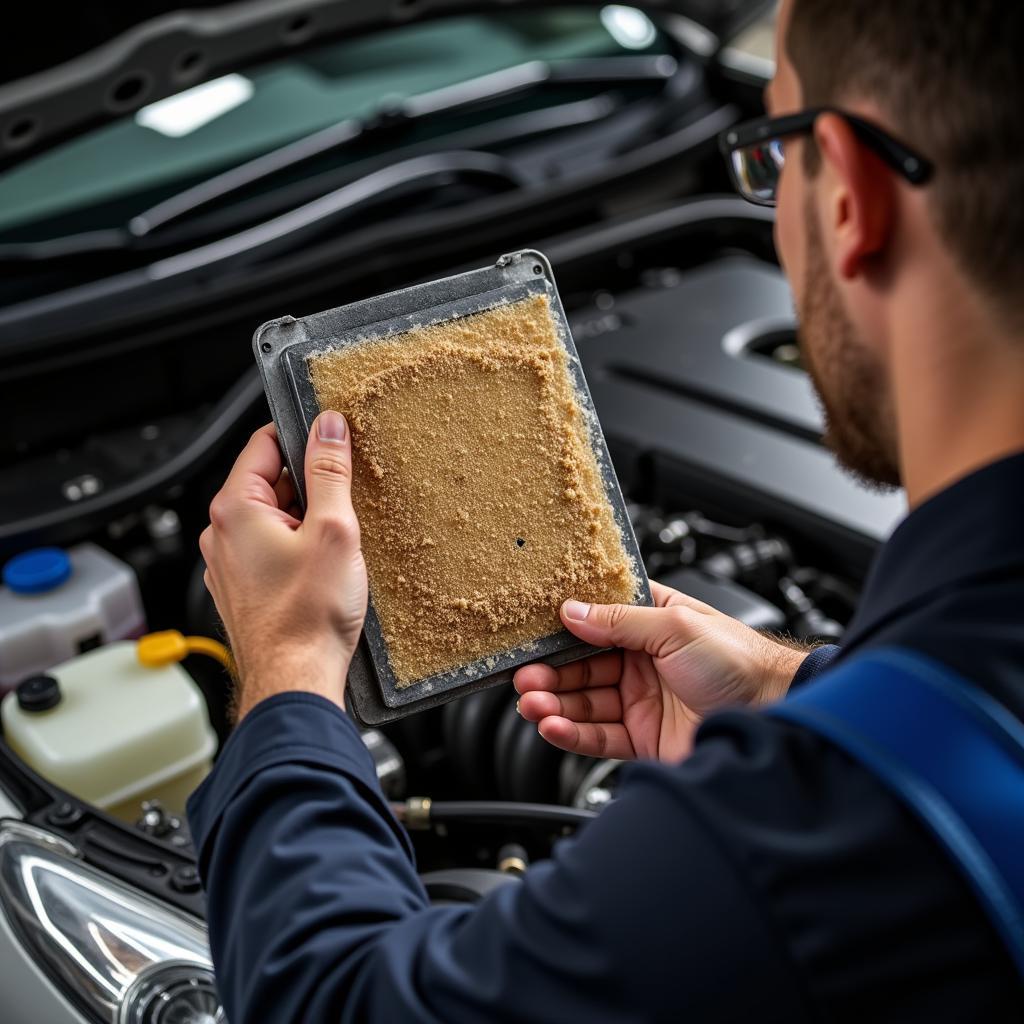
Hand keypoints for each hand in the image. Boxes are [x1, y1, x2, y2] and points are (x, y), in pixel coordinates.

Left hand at [199, 413, 367, 720]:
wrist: (294, 680)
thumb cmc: (306, 617)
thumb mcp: (333, 529)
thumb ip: (329, 471)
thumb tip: (328, 427)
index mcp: (235, 509)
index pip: (263, 443)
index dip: (301, 436)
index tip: (332, 440)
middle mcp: (222, 534)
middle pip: (269, 482)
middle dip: (309, 485)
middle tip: (344, 503)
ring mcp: (229, 564)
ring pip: (272, 519)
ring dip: (305, 520)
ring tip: (336, 542)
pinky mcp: (244, 589)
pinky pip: (270, 550)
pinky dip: (296, 549)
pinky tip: (323, 568)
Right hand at [513, 582, 806, 761]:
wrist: (775, 715)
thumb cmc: (741, 661)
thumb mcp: (676, 626)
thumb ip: (620, 620)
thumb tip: (573, 611)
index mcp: (650, 624)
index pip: (595, 622)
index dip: (563, 629)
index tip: (533, 634)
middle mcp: (641, 661)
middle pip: (581, 666)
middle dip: (550, 672)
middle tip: (524, 677)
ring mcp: (640, 701)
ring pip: (583, 702)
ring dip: (554, 703)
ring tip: (532, 703)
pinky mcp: (641, 738)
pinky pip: (596, 735)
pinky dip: (571, 732)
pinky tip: (553, 726)